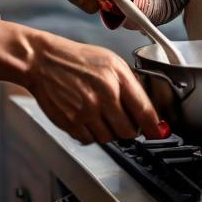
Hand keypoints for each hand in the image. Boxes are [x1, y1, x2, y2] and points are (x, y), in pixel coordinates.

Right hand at [25, 30, 161, 143]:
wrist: (43, 62)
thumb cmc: (76, 60)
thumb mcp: (110, 62)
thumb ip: (130, 84)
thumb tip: (146, 108)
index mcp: (116, 77)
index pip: (144, 110)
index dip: (154, 126)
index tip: (158, 132)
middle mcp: (103, 96)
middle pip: (129, 130)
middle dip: (130, 128)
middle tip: (125, 120)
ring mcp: (86, 112)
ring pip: (110, 138)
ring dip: (110, 132)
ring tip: (102, 116)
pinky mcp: (71, 123)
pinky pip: (90, 140)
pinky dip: (92, 134)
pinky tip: (88, 119)